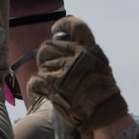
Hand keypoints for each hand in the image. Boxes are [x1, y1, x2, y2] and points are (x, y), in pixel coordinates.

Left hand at [30, 16, 130, 133]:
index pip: (75, 26)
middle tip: (51, 68)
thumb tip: (69, 46)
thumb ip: (85, 55)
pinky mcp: (53, 84)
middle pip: (48, 46)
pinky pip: (35, 80)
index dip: (63, 25)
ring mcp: (64, 69)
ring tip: (52, 85)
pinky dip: (35, 87)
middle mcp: (76, 55)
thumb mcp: (100, 66)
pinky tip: (41, 92)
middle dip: (46, 57)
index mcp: (89, 49)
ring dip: (44, 75)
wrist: (102, 112)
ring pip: (41, 65)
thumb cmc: (103, 92)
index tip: (56, 30)